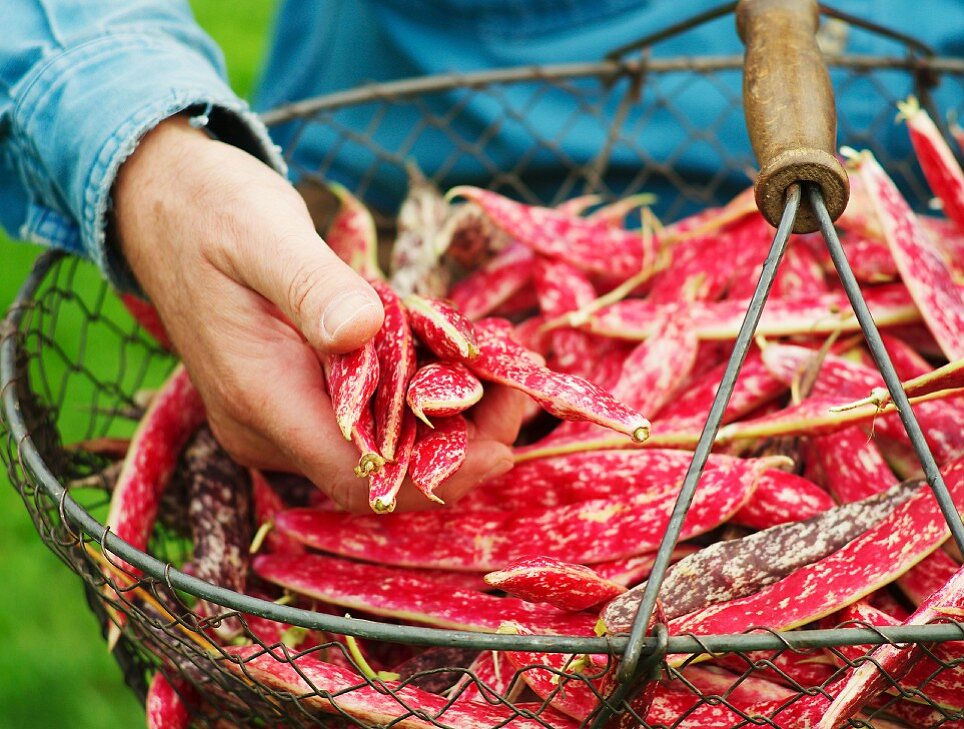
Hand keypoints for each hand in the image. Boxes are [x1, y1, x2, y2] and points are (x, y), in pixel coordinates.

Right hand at [114, 116, 519, 510]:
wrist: (162, 203)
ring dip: (450, 417)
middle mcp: (273, 426)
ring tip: (502, 365)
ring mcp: (285, 415)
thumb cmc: (209, 211)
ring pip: (384, 446)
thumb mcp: (261, 234)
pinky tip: (459, 353)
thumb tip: (363, 330)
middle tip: (518, 386)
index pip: (364, 479)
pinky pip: (372, 414)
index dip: (442, 471)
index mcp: (261, 400)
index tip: (506, 433)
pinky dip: (422, 392)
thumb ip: (311, 286)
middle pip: (385, 472)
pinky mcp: (299, 394)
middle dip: (462, 442)